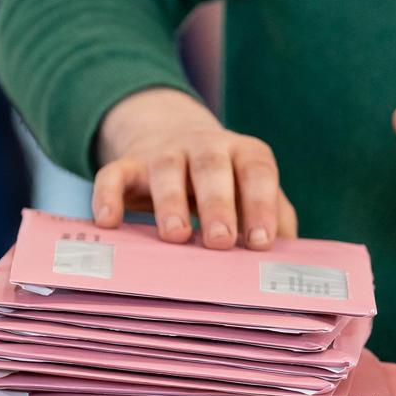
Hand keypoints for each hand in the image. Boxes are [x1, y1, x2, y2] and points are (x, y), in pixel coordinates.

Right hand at [93, 88, 296, 248]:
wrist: (170, 137)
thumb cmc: (224, 182)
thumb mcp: (251, 191)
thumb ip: (273, 217)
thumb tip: (287, 258)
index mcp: (243, 153)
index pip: (256, 172)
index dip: (261, 204)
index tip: (261, 242)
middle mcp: (205, 146)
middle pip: (212, 168)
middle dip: (217, 204)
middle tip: (220, 241)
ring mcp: (164, 153)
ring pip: (166, 170)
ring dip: (169, 202)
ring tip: (174, 236)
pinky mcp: (128, 163)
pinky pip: (113, 174)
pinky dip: (108, 195)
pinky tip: (108, 222)